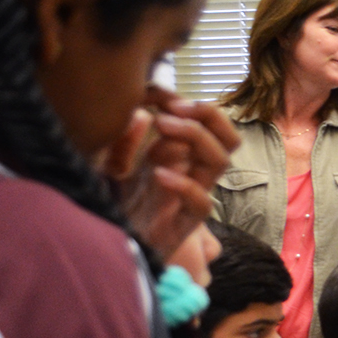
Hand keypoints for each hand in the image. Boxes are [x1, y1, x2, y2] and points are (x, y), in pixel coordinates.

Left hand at [110, 91, 236, 261]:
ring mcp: (191, 197)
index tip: (153, 93)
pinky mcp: (184, 224)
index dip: (186, 102)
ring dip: (197, 137)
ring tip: (163, 126)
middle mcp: (192, 173)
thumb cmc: (114, 205)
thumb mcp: (111, 164)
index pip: (205, 121)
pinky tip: (157, 174)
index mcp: (180, 156)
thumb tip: (143, 113)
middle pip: (229, 138)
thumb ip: (125, 140)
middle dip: (209, 115)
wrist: (108, 244)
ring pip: (221, 162)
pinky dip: (185, 185)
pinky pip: (202, 204)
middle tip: (173, 107)